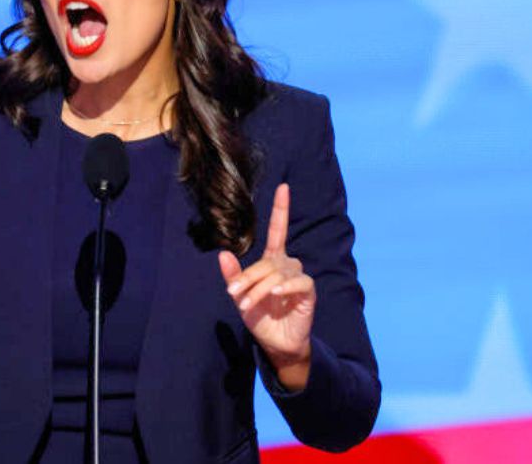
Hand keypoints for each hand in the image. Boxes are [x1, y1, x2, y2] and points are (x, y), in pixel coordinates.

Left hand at [219, 183, 315, 385]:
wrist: (275, 343)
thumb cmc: (260, 317)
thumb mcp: (240, 296)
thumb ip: (233, 276)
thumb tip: (223, 253)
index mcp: (272, 261)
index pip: (278, 230)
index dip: (281, 209)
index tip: (284, 187)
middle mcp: (287, 265)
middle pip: (267, 261)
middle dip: (248, 277)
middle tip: (234, 294)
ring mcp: (299, 277)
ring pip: (278, 272)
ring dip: (260, 287)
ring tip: (247, 303)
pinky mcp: (308, 291)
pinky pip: (299, 281)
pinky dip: (286, 285)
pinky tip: (277, 293)